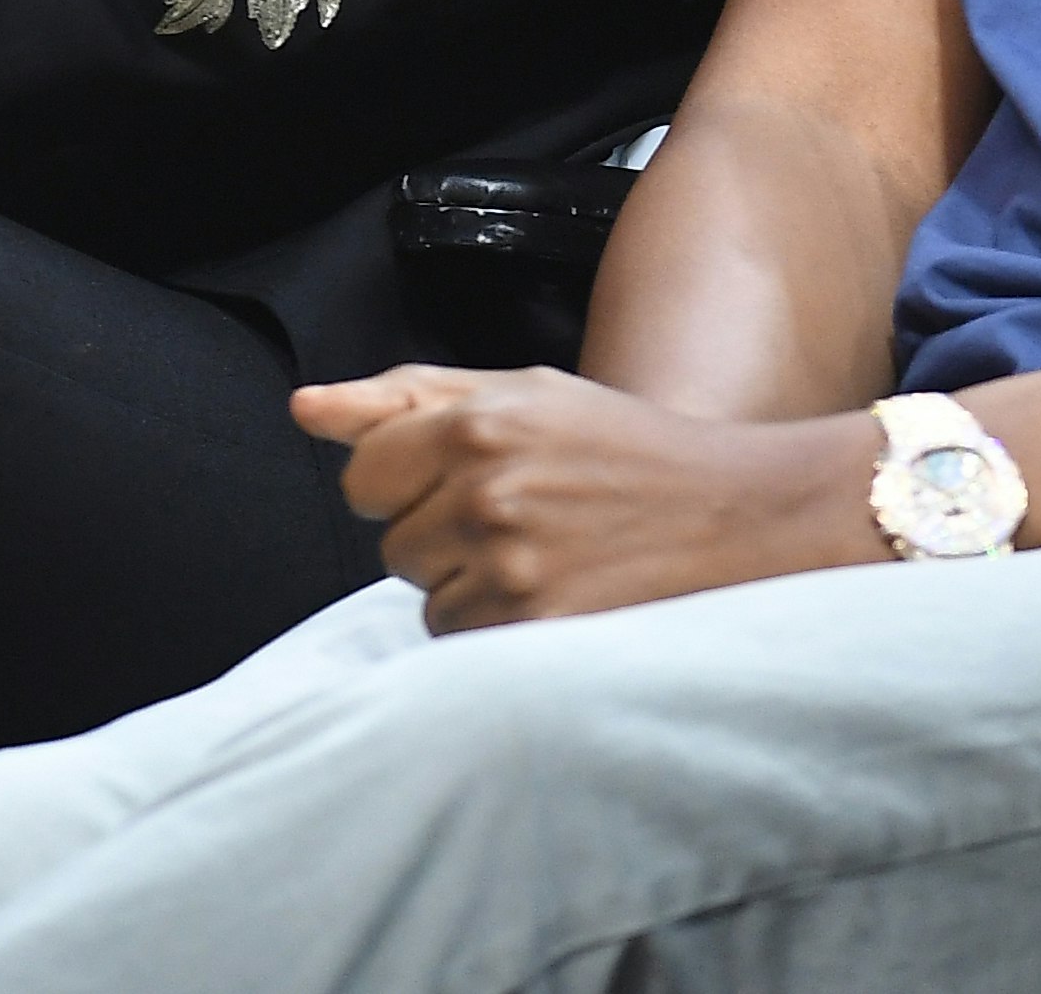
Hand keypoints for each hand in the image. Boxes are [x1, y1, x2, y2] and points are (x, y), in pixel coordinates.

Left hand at [294, 366, 884, 632]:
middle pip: (391, 545)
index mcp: (478, 422)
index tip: (464, 483)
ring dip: (470, 588)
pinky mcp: (535, 629)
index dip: (408, 487)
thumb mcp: (523, 394)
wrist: (737, 515)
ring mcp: (512, 565)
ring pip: (426, 600)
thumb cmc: (621, 449)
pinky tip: (558, 595)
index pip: (364, 479)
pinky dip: (498, 630)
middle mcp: (487, 491)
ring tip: (546, 557)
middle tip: (524, 518)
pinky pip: (462, 644)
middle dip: (442, 537)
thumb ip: (404, 397)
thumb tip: (303, 407)